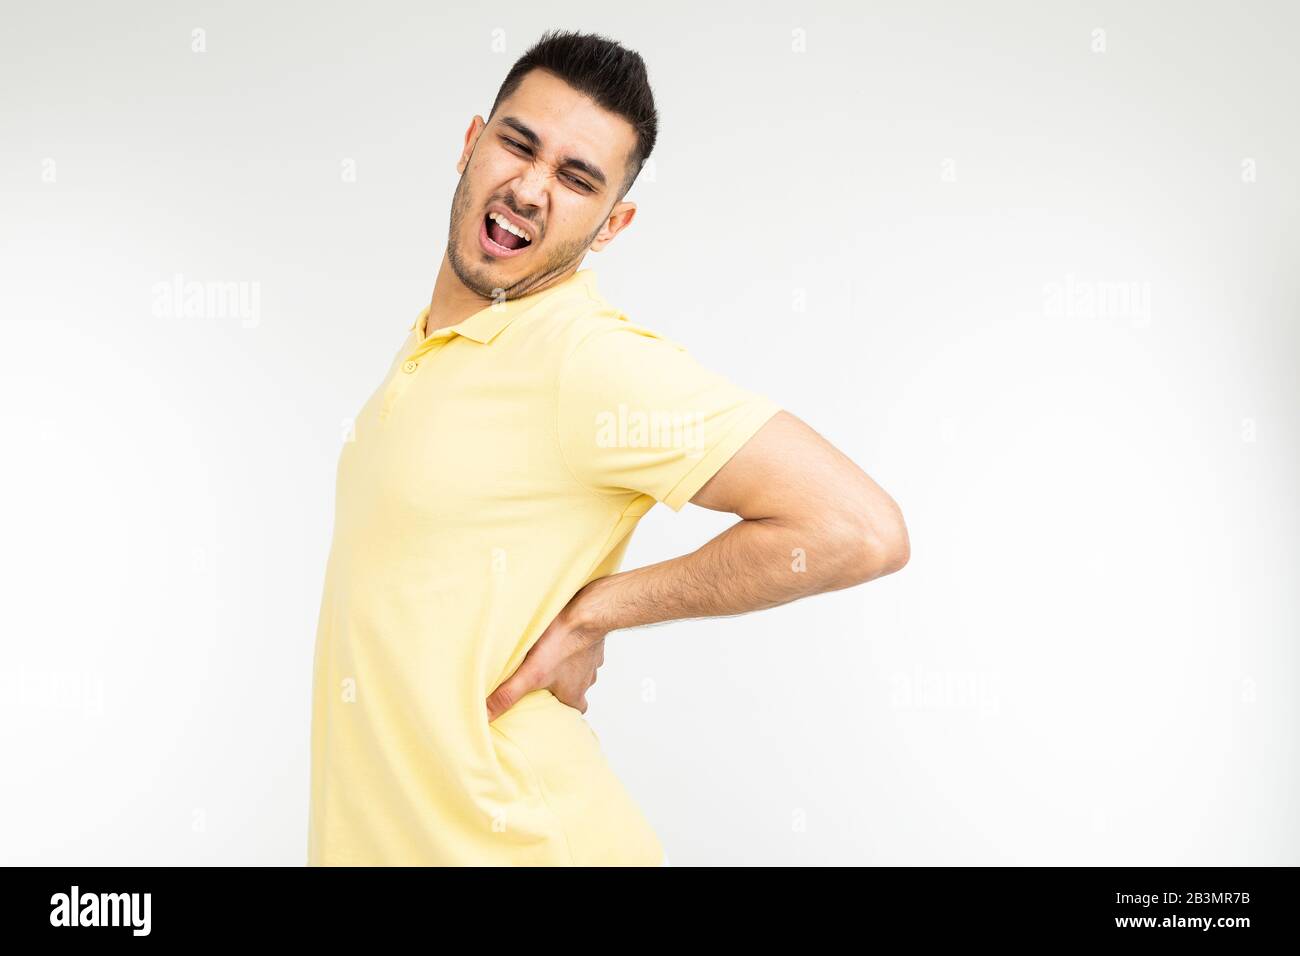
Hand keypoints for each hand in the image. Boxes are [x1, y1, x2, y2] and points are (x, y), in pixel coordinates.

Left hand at [486, 590, 608, 722]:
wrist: (587, 613)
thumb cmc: (562, 643)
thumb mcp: (530, 674)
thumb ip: (507, 694)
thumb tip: (485, 715)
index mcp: (574, 693)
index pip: (574, 712)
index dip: (562, 712)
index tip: (550, 709)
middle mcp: (587, 679)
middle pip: (578, 691)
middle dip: (564, 688)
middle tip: (548, 683)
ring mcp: (592, 659)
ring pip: (581, 669)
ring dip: (568, 666)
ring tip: (550, 658)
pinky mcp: (594, 640)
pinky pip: (585, 647)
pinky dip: (574, 645)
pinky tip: (561, 637)